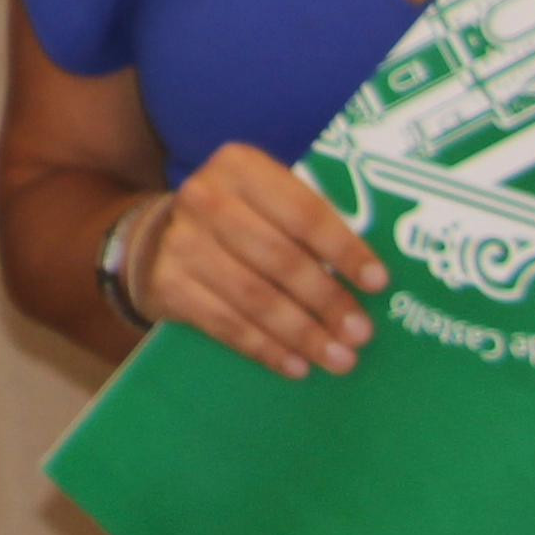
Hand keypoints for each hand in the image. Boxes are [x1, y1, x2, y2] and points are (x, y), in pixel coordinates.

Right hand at [133, 144, 386, 377]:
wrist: (157, 237)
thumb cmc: (238, 219)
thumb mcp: (265, 200)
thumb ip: (307, 225)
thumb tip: (370, 279)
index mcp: (242, 168)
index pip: (303, 211)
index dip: (343, 249)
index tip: (377, 283)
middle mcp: (206, 199)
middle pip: (279, 258)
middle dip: (326, 300)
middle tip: (361, 333)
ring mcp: (182, 243)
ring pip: (254, 296)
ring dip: (302, 333)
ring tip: (339, 359)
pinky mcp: (167, 284)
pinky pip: (225, 323)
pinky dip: (265, 348)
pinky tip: (296, 366)